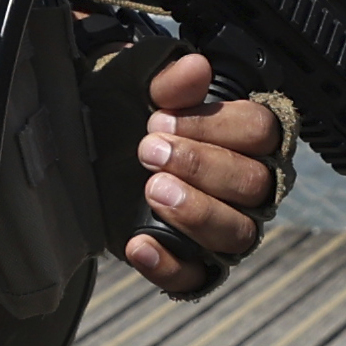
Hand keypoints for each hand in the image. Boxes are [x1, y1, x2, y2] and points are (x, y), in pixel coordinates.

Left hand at [124, 48, 284, 298]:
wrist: (85, 159)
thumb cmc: (125, 118)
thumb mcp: (135, 88)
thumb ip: (168, 80)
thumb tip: (196, 67)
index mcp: (244, 138)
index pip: (261, 130)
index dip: (216, 125)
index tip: (161, 118)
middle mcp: (246, 187)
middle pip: (254, 183)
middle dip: (201, 165)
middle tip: (147, 151)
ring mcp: (222, 229)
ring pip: (238, 233)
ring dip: (197, 212)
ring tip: (152, 190)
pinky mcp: (192, 266)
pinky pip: (196, 277)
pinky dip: (168, 265)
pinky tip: (137, 244)